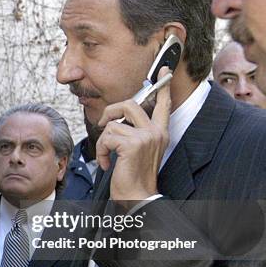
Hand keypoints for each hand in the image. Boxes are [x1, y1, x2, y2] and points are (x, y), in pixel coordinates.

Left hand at [96, 76, 170, 203]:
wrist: (137, 196)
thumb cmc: (134, 175)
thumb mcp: (138, 150)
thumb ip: (135, 132)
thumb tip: (118, 119)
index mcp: (160, 132)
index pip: (163, 105)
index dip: (162, 87)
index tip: (163, 70)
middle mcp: (156, 132)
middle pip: (130, 104)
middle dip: (110, 111)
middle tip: (104, 123)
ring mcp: (146, 137)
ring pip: (112, 124)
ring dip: (103, 142)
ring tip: (107, 156)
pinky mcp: (133, 144)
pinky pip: (107, 137)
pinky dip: (101, 151)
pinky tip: (106, 163)